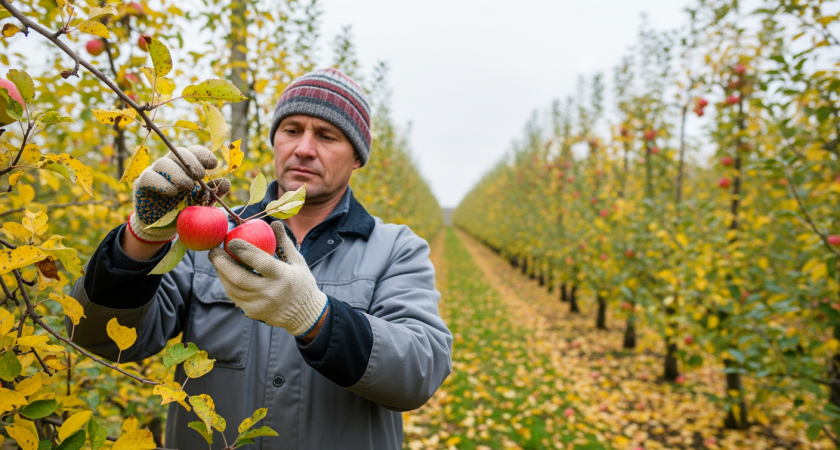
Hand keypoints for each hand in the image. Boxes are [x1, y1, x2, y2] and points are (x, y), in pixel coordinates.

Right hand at [127, 145, 229, 243]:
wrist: (163, 227)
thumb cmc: (184, 210)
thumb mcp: (202, 202)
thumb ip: (213, 194)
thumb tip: (226, 183)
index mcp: (185, 166)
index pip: (193, 151)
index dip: (203, 155)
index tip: (213, 165)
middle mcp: (170, 165)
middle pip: (179, 152)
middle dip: (193, 163)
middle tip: (200, 178)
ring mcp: (154, 173)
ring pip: (164, 163)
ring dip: (178, 174)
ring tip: (187, 188)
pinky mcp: (142, 184)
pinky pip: (150, 177)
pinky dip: (163, 184)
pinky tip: (172, 193)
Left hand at [208, 221, 328, 336]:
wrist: (304, 315)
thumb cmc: (301, 282)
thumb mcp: (297, 261)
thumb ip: (284, 242)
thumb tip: (274, 222)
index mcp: (283, 276)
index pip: (260, 262)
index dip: (243, 250)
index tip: (231, 240)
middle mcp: (270, 292)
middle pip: (239, 277)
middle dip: (222, 262)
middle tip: (214, 251)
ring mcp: (260, 305)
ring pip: (232, 288)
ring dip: (221, 273)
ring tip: (217, 260)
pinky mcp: (253, 313)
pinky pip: (235, 297)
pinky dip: (228, 284)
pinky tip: (225, 274)